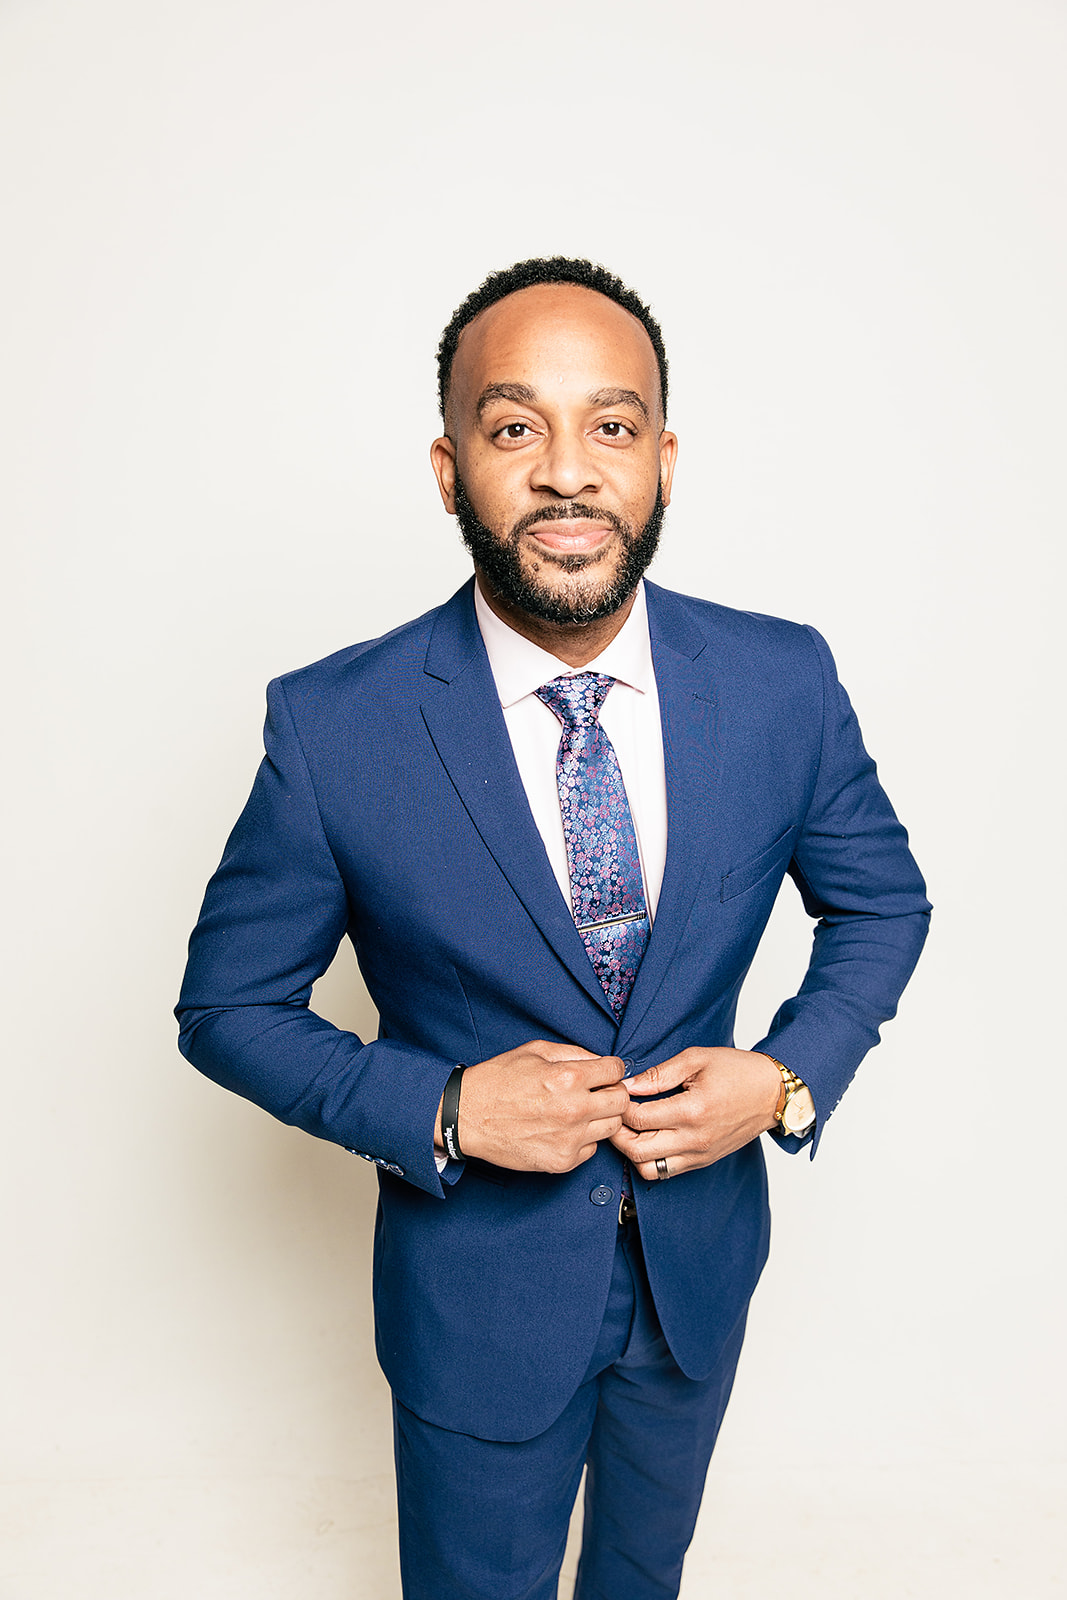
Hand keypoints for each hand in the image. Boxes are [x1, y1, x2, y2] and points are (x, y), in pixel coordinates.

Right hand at [437, 1041, 628, 1172]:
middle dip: (612, 1092)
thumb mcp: (535, 1051)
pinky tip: (563, 1130)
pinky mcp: (562, 1162)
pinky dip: (583, 1139)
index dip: (611, 1069)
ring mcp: (569, 1139)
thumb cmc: (497, 1081)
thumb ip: (574, 1053)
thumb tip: (601, 1061)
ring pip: (611, 1127)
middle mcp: (574, 1109)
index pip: (617, 1071)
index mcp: (568, 1077)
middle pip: (622, 1101)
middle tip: (596, 1092)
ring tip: (578, 1111)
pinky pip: (592, 1149)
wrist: (466, 1117)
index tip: (605, 1073)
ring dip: (600, 1117)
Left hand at [610, 1048, 781, 1180]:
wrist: (773, 1093)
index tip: (617, 1093)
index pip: (638, 1119)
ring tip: (630, 1128)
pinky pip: (666, 1172)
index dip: (620, 1106)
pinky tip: (649, 1137)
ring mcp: (699, 1154)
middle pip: (637, 1151)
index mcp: (692, 1110)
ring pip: (648, 1170)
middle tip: (614, 1114)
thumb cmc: (738, 1071)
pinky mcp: (703, 1161)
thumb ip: (660, 1074)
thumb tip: (629, 1085)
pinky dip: (650, 1159)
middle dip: (617, 1133)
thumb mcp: (697, 1059)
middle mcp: (695, 1139)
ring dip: (631, 1151)